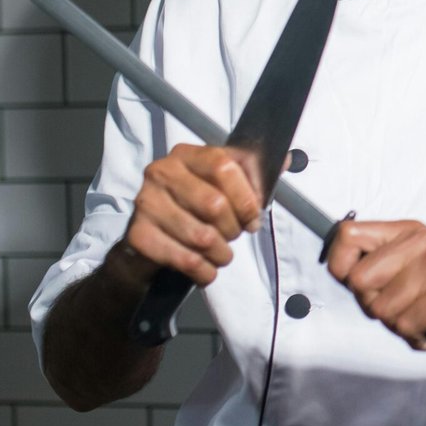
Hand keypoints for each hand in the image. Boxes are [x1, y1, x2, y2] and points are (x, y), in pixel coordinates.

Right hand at [119, 143, 263, 285]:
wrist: (152, 242)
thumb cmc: (195, 209)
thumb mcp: (224, 185)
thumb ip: (254, 172)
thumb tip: (287, 160)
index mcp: (186, 155)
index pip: (223, 166)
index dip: (246, 196)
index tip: (253, 217)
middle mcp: (161, 172)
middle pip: (215, 204)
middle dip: (234, 229)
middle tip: (234, 236)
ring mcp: (146, 203)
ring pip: (202, 237)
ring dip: (222, 254)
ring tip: (222, 255)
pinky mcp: (138, 235)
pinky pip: (186, 260)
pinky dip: (205, 271)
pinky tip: (206, 269)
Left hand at [324, 219, 425, 349]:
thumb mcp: (423, 261)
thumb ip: (385, 262)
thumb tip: (341, 270)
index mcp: (411, 232)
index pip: (348, 234)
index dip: (339, 262)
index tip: (351, 280)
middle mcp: (423, 244)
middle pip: (358, 280)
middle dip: (373, 304)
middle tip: (400, 307)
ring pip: (381, 310)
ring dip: (400, 325)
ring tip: (423, 318)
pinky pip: (405, 326)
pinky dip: (417, 337)